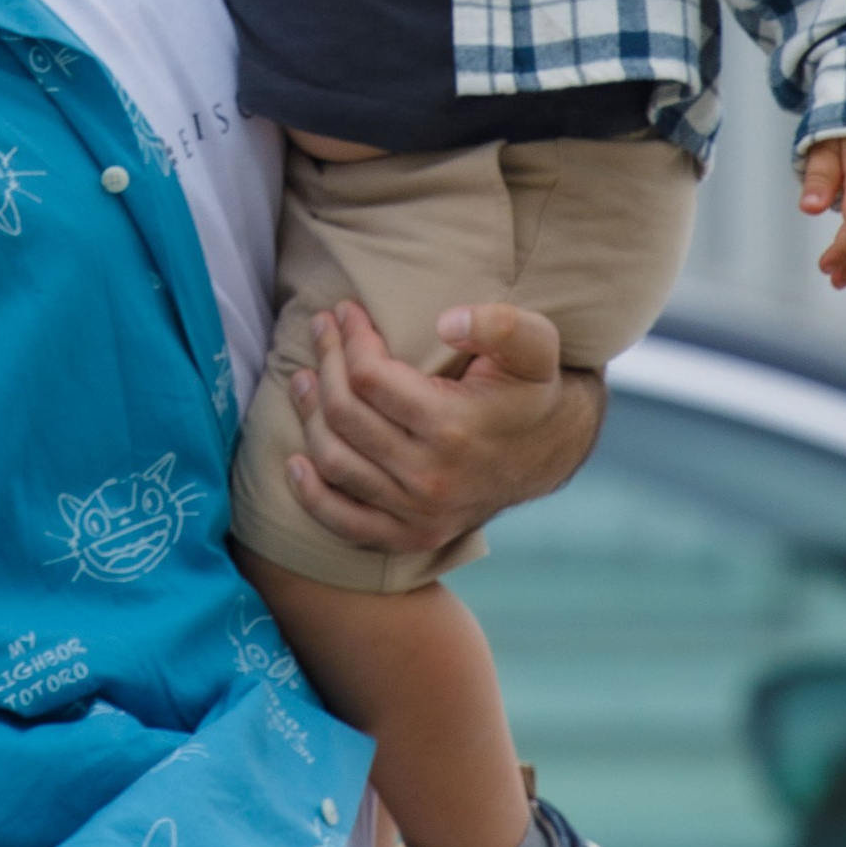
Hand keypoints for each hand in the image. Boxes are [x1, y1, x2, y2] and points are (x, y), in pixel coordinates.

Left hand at [286, 299, 600, 557]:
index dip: (350, 338)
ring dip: (308, 416)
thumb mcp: (535, 346)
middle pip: (345, 415)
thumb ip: (500, 325)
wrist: (551, 452)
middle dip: (324, 364)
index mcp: (454, 428)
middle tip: (320, 332)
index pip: (370, 377)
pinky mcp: (410, 536)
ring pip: (335, 461)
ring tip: (304, 378)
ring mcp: (418, 512)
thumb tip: (448, 322)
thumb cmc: (531, 388)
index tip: (345, 311)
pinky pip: (343, 522)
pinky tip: (295, 461)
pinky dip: (310, 495)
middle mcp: (431, 477)